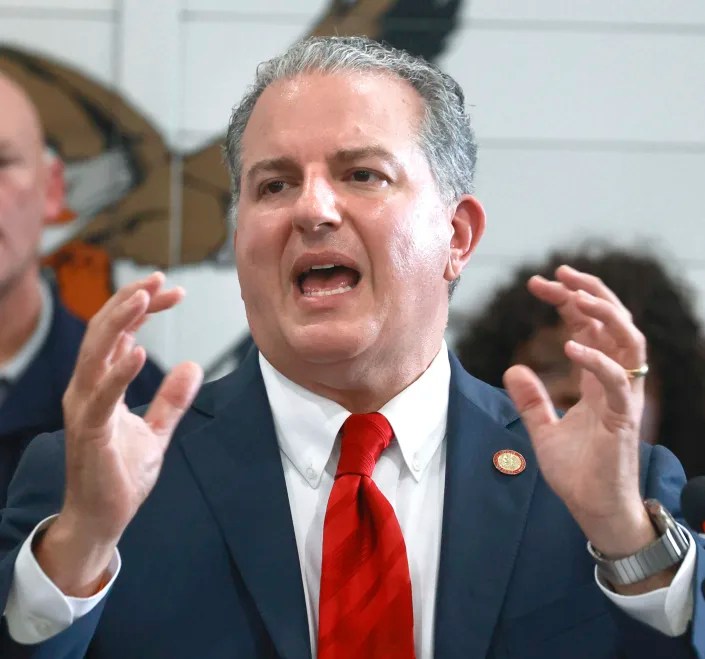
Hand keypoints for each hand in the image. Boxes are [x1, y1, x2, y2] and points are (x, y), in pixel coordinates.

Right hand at [36, 273, 202, 595]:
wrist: (103, 519)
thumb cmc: (121, 474)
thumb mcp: (156, 431)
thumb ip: (171, 399)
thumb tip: (192, 366)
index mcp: (101, 385)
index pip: (120, 333)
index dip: (143, 308)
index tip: (173, 291)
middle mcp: (87, 390)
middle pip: (104, 332)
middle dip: (131, 302)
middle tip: (159, 278)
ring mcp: (84, 409)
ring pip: (96, 354)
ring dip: (119, 322)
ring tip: (144, 296)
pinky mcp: (89, 433)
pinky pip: (101, 396)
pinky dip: (117, 372)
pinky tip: (136, 350)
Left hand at [503, 265, 655, 559]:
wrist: (594, 512)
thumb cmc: (578, 474)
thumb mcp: (543, 431)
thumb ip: (532, 400)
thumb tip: (512, 369)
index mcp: (597, 381)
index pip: (588, 328)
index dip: (568, 302)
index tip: (539, 283)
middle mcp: (614, 383)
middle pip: (612, 323)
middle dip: (588, 292)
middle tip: (558, 273)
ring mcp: (622, 398)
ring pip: (628, 340)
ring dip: (604, 311)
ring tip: (574, 293)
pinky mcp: (624, 418)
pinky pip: (617, 380)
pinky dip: (598, 359)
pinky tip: (571, 346)